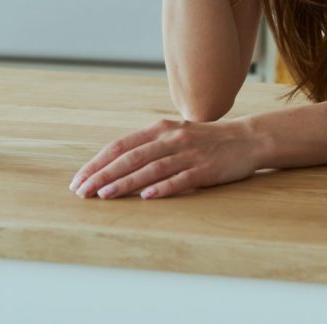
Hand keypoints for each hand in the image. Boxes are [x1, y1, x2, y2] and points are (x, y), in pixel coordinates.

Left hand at [69, 118, 261, 199]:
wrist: (247, 139)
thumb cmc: (205, 141)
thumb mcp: (174, 135)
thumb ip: (148, 146)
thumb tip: (113, 165)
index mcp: (160, 129)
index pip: (121, 146)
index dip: (98, 163)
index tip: (79, 180)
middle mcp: (172, 138)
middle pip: (131, 157)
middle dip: (103, 174)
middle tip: (82, 191)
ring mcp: (189, 153)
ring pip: (151, 168)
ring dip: (126, 182)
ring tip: (105, 195)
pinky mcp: (206, 169)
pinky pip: (181, 179)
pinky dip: (163, 187)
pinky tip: (147, 197)